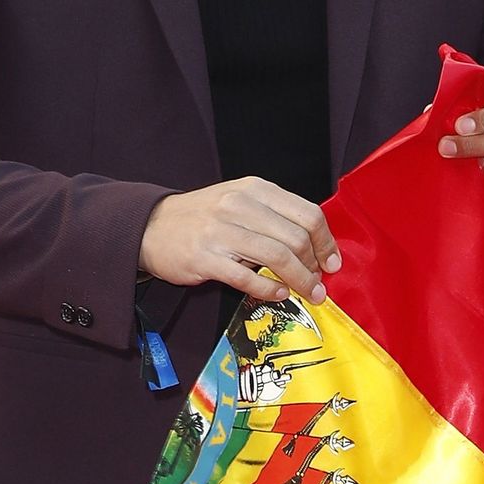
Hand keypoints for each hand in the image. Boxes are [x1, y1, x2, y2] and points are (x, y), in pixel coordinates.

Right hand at [138, 177, 340, 304]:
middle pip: (296, 237)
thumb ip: (274, 218)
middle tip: (319, 284)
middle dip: (315, 266)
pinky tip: (278, 294)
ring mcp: (222, 232)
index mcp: (255, 189)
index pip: (307, 213)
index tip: (332, 262)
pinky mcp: (206, 259)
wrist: (152, 227)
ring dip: (300, 280)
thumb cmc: (203, 218)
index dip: (326, 242)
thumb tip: (313, 246)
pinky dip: (270, 289)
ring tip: (308, 294)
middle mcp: (240, 206)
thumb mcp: (240, 202)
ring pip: (278, 257)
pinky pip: (248, 278)